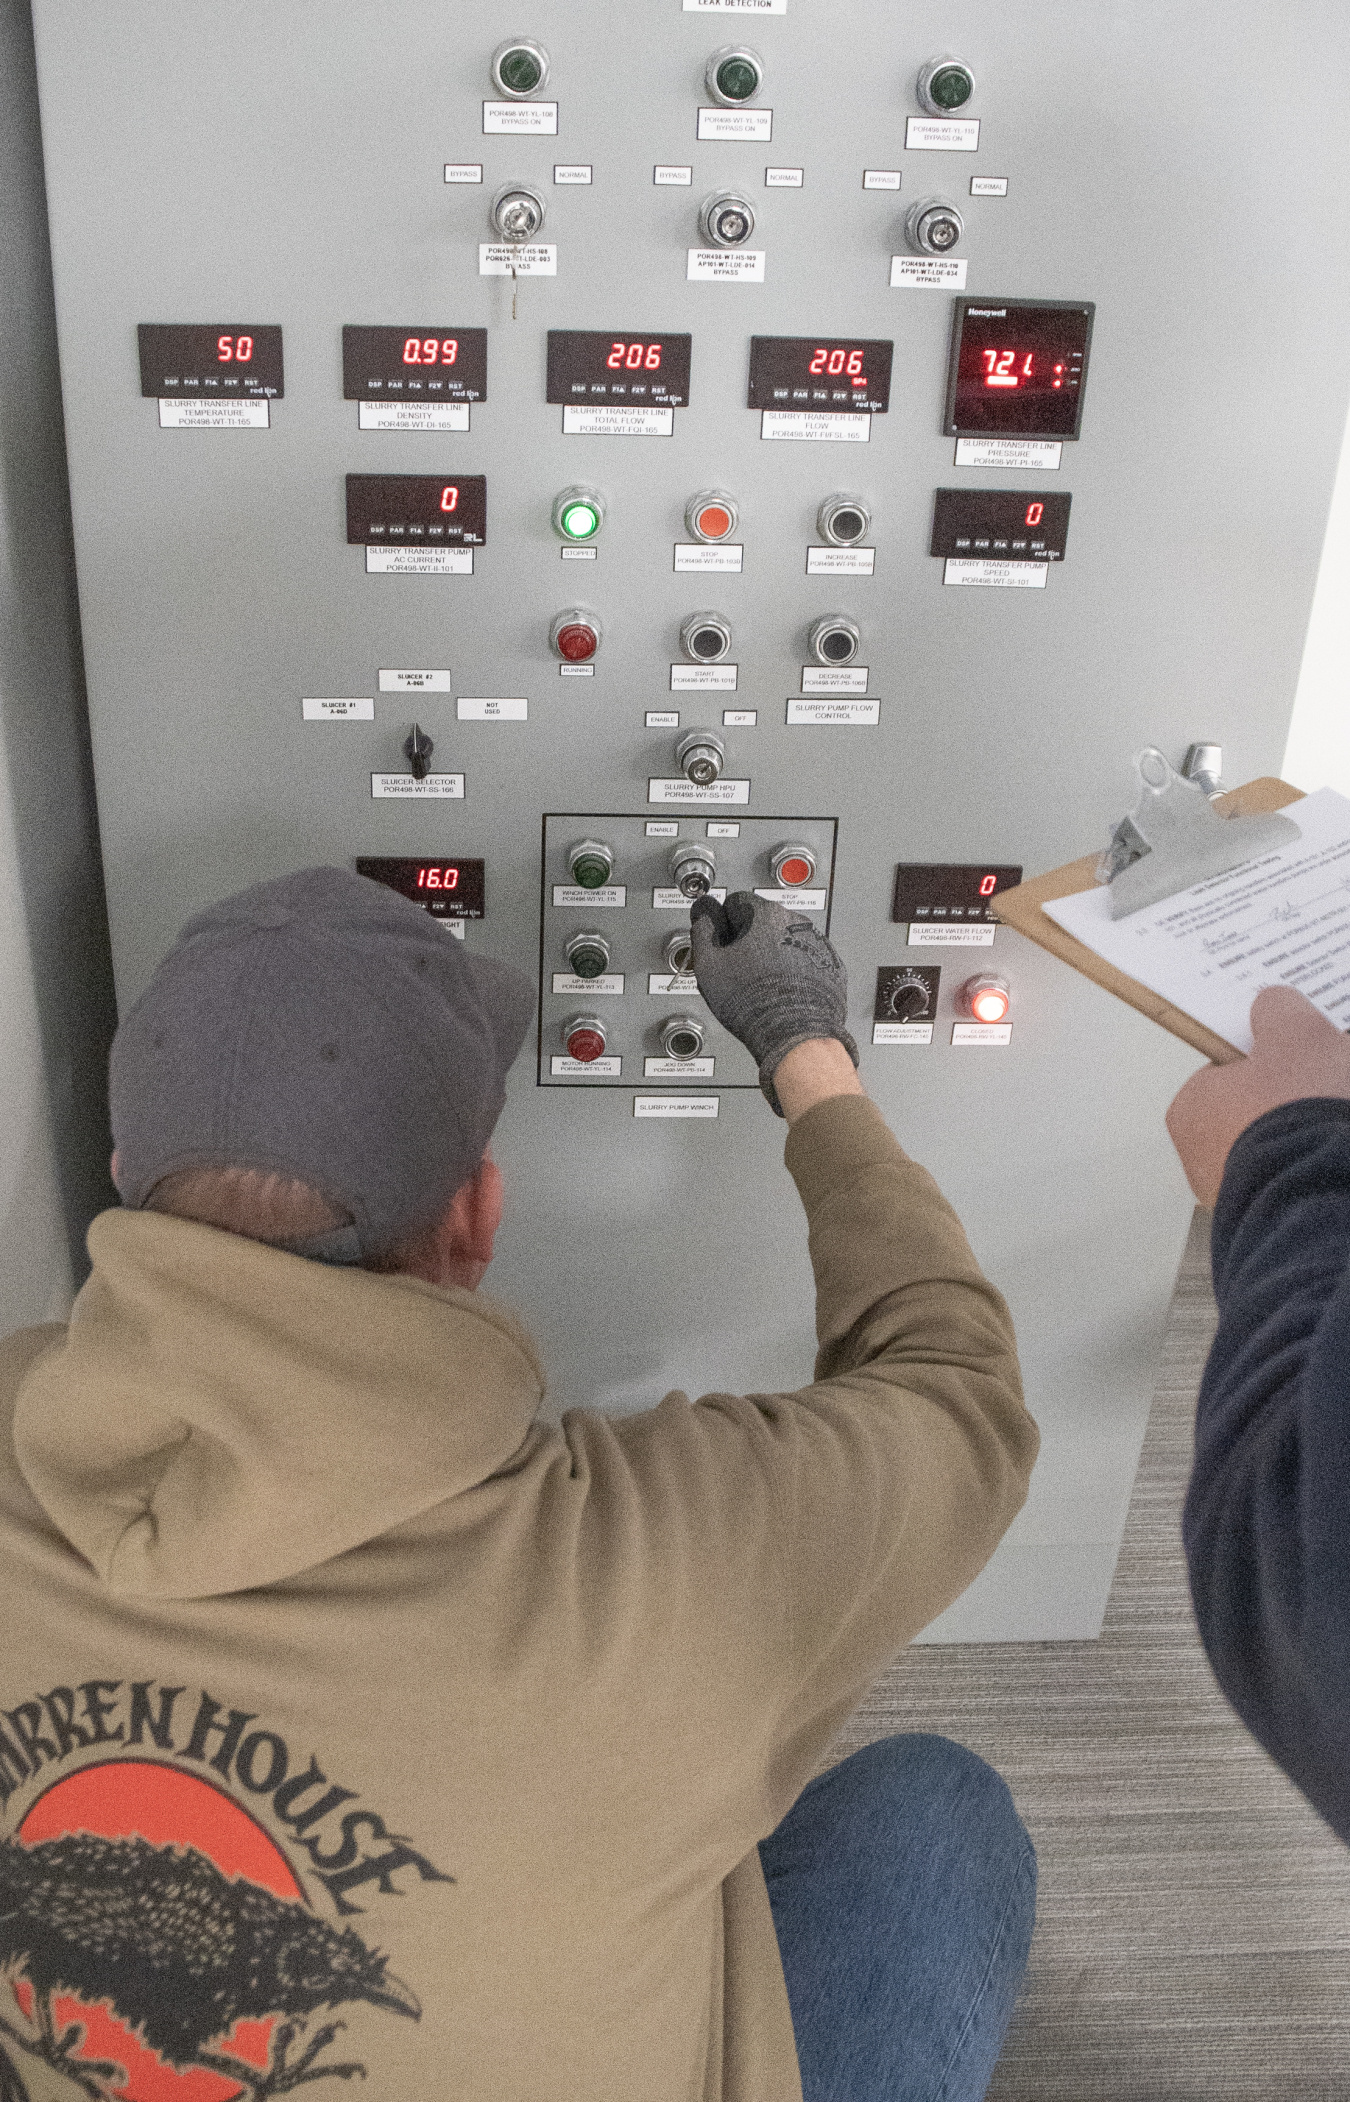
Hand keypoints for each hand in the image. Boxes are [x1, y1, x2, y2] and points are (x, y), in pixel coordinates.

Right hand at [689, 891, 857, 1113]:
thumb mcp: (709, 965)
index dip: (723, 925)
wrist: (795, 1035)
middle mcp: (797, 923)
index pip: (736, 903)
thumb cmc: (753, 1002)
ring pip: (787, 942)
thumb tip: (704, 915)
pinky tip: (782, 992)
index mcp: (766, 915)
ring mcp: (818, 946)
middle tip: (738, 970)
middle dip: (750, 940)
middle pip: (764, 921)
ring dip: (774, 955)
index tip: (721, 943)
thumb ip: (702, 932)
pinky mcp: (832, 969)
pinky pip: (807, 962)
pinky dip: (795, 972)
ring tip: (761, 985)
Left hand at [1166, 987, 1349, 1205]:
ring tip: (1340, 1114)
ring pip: (1282, 1147)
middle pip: (1258, 1108)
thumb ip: (1279, 1011)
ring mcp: (1236, 1196)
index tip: (1296, 1051)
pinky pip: (1298, 1180)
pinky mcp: (1270, 1222)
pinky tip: (1338, 1153)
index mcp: (1191, 1107)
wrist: (1322, 1197)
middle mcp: (1201, 1157)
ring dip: (1312, 1132)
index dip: (1267, 1055)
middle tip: (1330, 1081)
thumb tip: (1272, 1002)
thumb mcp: (1294, 1035)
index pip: (1227, 1068)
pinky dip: (1318, 1164)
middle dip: (1296, 1096)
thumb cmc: (1295, 1118)